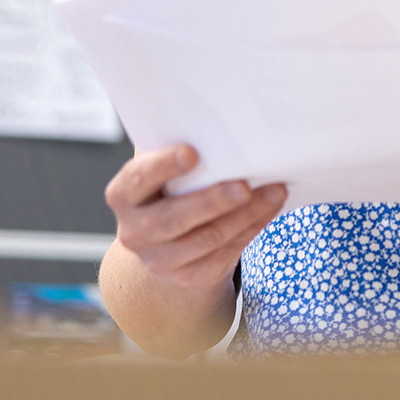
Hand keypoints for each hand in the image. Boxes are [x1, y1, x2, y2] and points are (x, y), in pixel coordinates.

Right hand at [104, 145, 286, 292]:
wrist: (168, 242)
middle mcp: (135, 231)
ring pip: (208, 238)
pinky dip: (252, 228)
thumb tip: (220, 123)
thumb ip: (178, 150)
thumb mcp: (166, 169)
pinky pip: (225, 253)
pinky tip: (269, 209)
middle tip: (244, 185)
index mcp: (124, 194)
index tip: (193, 153)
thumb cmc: (173, 187)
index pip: (139, 179)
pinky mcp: (188, 276)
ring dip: (247, 214)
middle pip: (174, 218)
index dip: (163, 166)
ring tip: (275, 192)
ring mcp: (159, 259)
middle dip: (213, 201)